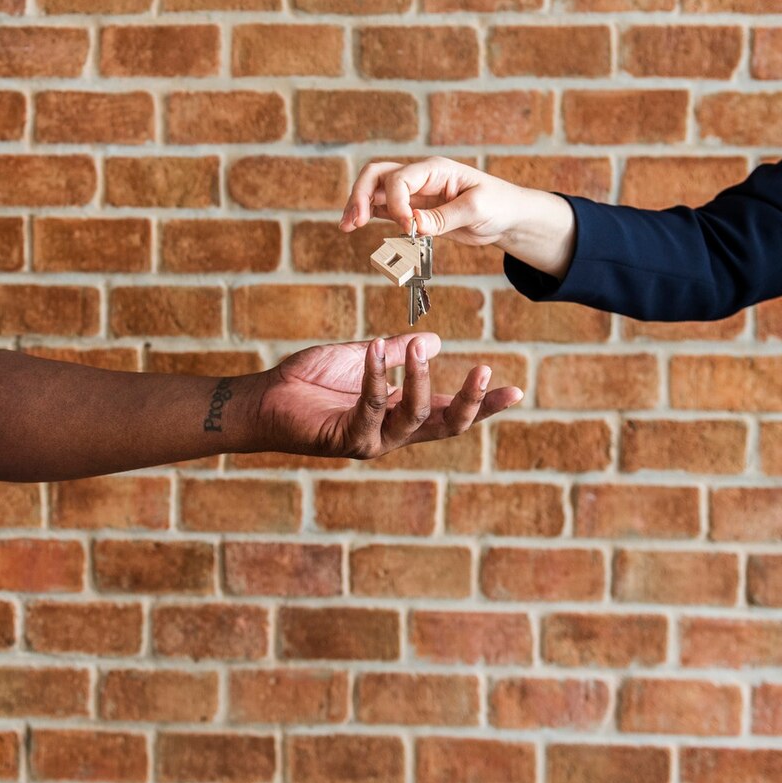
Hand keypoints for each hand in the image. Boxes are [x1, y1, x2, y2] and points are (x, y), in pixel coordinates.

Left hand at [248, 333, 521, 460]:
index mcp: (399, 414)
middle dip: (471, 404)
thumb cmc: (308, 381)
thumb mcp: (361, 358)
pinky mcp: (347, 440)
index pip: (450, 413)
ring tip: (419, 350)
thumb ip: (396, 353)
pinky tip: (377, 348)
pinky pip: (372, 406)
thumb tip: (436, 341)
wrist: (264, 399)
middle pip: (446, 427)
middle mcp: (391, 433)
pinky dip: (377, 375)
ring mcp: (371, 440)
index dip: (483, 404)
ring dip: (420, 379)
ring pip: (414, 416)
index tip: (517, 390)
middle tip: (485, 373)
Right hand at [341, 156, 577, 277]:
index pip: (399, 178)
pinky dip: (368, 216)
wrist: (508, 217)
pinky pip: (383, 209)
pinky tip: (356, 227)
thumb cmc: (499, 205)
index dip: (396, 203)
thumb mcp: (477, 209)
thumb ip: (443, 218)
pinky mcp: (413, 210)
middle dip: (360, 195)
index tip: (407, 227)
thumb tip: (413, 226)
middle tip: (353, 221)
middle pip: (377, 175)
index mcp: (435, 169)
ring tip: (346, 226)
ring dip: (357, 205)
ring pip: (375, 191)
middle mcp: (420, 177)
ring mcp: (414, 194)